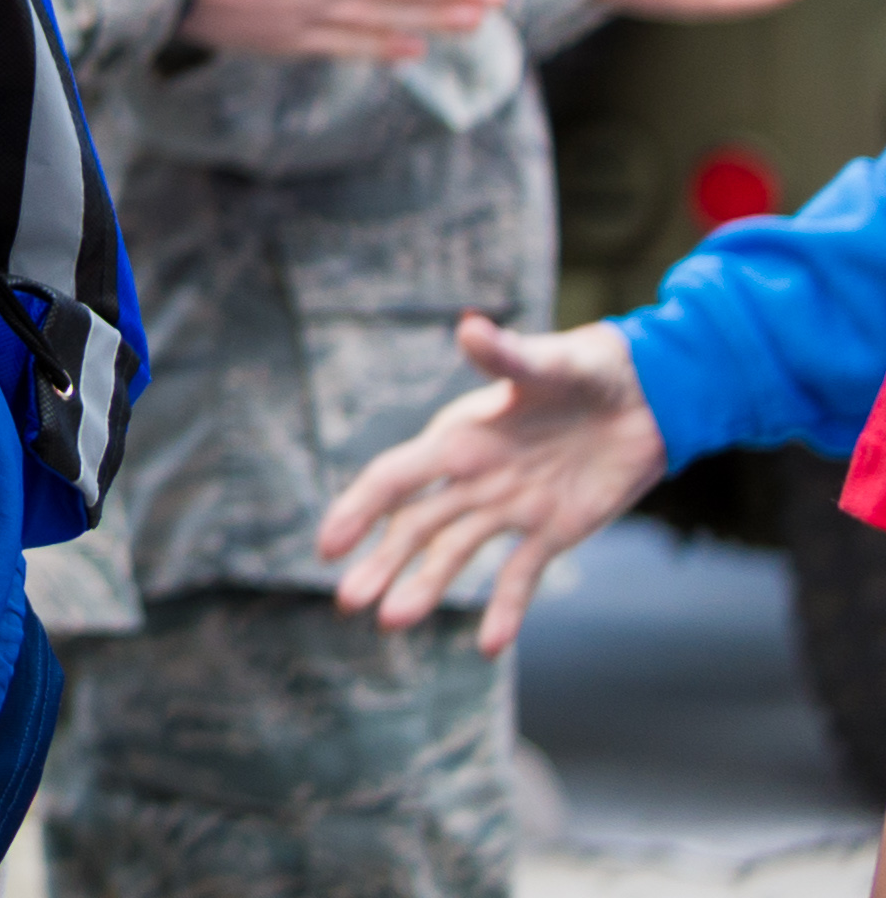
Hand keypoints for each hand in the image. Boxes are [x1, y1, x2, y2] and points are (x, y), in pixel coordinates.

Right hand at [318, 312, 662, 650]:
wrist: (647, 396)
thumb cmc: (587, 368)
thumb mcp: (549, 363)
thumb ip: (507, 355)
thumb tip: (471, 328)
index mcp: (460, 438)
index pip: (396, 479)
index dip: (359, 510)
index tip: (328, 545)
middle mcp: (474, 478)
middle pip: (415, 528)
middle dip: (381, 564)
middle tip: (349, 604)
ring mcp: (511, 508)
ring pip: (456, 555)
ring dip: (425, 588)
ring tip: (395, 624)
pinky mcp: (554, 531)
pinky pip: (522, 576)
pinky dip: (505, 610)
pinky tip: (490, 647)